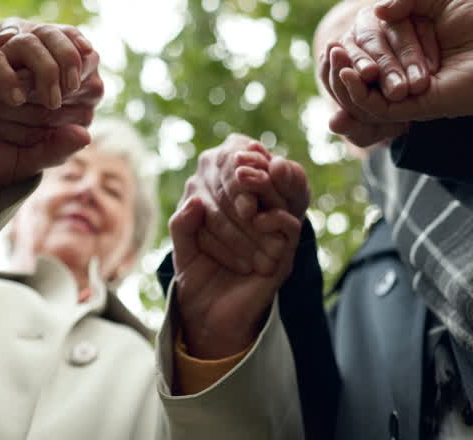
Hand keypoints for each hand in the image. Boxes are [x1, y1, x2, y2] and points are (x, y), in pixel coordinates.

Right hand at [0, 20, 103, 198]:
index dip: (83, 58)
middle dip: (68, 60)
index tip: (92, 83)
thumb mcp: (30, 161)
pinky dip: (7, 75)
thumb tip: (85, 134)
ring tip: (51, 100)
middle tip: (72, 90)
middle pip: (52, 37)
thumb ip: (56, 149)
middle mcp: (17, 68)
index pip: (69, 52)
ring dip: (45, 66)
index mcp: (39, 82)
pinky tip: (16, 99)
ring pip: (26, 41)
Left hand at [171, 147, 309, 358]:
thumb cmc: (197, 278)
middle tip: (238, 167)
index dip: (240, 158)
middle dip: (252, 170)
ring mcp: (273, 237)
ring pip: (281, 199)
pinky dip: (274, 216)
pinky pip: (289, 227)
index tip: (230, 154)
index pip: (245, 175)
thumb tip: (194, 200)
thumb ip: (183, 225)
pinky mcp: (282, 257)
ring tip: (244, 179)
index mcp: (238, 211)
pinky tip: (255, 216)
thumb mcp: (183, 248)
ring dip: (264, 185)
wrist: (206, 318)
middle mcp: (260, 220)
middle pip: (268, 181)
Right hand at [324, 0, 472, 143]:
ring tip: (334, 56)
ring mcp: (409, 94)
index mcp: (405, 50)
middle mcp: (404, 75)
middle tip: (332, 52)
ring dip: (342, 79)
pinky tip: (351, 75)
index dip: (351, 46)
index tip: (339, 41)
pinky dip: (358, 95)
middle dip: (344, 64)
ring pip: (363, 95)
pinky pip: (378, 108)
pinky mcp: (418, 107)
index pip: (366, 48)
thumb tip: (378, 8)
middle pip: (360, 73)